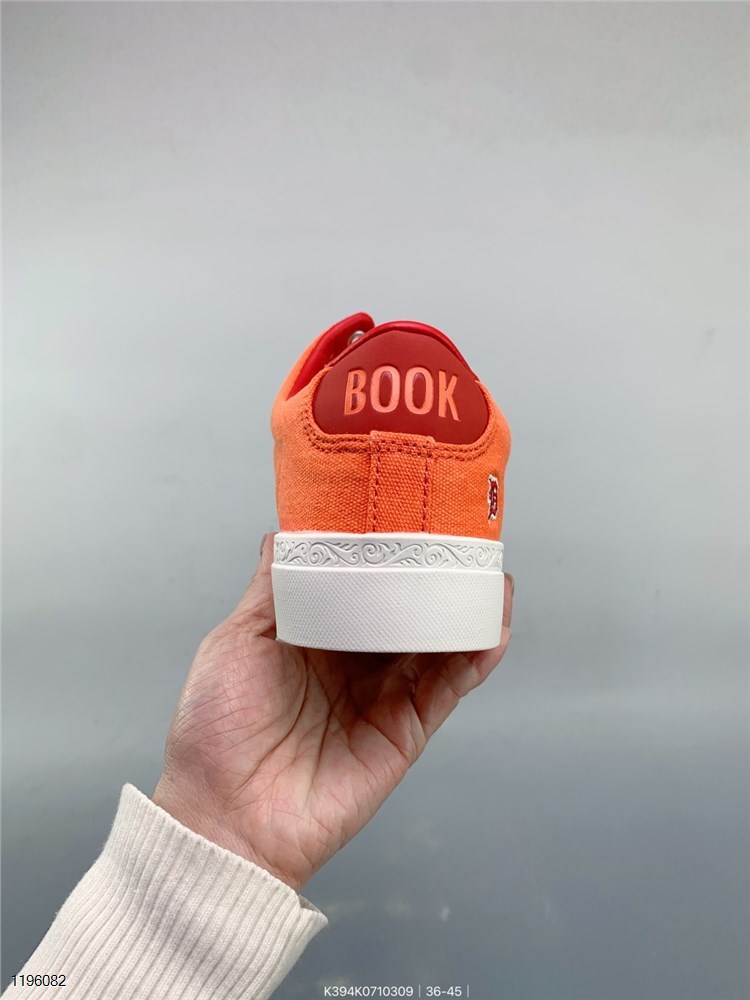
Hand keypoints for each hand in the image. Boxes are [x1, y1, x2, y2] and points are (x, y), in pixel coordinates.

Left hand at [152, 534, 513, 891]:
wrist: (224, 818)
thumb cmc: (213, 733)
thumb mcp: (235, 641)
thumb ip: (270, 588)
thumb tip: (284, 533)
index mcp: (312, 637)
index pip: (358, 586)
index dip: (383, 555)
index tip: (403, 515)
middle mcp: (352, 663)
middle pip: (404, 610)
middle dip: (432, 576)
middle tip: (456, 535)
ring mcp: (383, 696)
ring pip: (436, 644)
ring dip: (464, 609)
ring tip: (486, 573)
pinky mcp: (405, 731)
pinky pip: (448, 688)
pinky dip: (474, 656)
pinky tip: (489, 626)